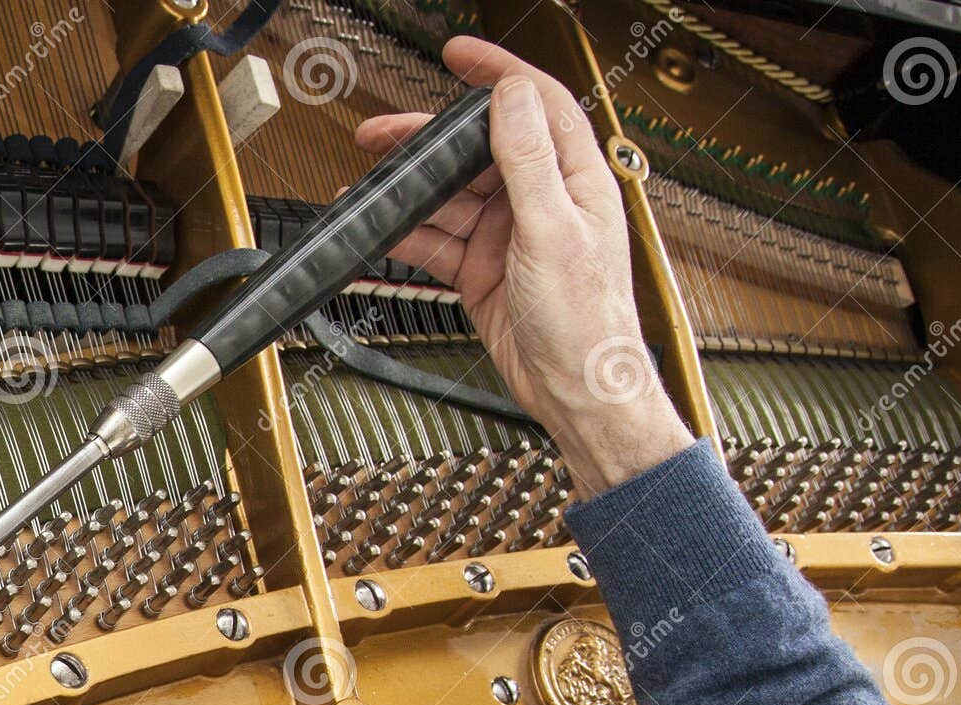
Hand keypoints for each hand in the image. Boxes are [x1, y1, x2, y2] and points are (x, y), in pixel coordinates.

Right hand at [356, 37, 692, 495]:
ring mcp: (509, 238)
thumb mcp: (555, 232)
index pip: (534, 103)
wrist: (576, 393)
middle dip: (429, 142)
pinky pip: (439, 243)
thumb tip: (513, 98)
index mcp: (573, 179)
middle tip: (383, 133)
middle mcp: (540, 202)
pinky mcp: (484, 273)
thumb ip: (531, 162)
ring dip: (411, 193)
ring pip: (451, 199)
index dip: (495, 74)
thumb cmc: (588, 324)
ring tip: (371, 187)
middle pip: (476, 152)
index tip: (459, 56)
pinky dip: (410, 237)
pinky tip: (384, 230)